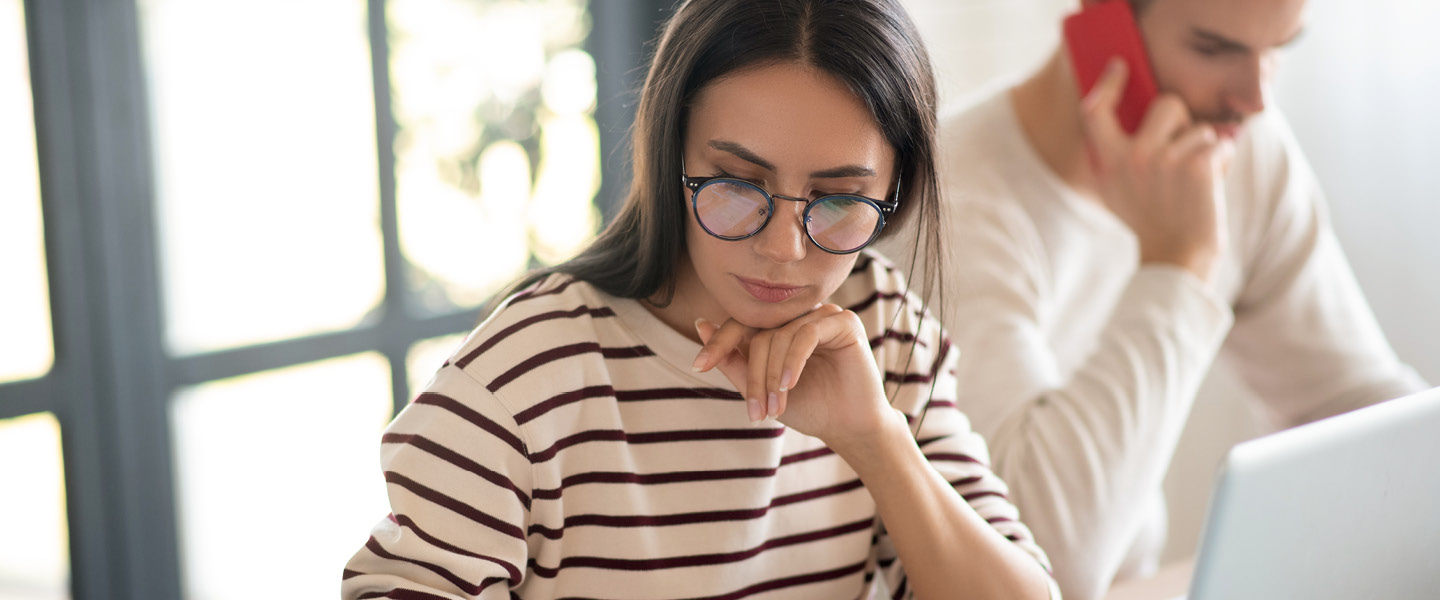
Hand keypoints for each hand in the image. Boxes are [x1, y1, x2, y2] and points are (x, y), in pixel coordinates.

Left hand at [692, 304, 892, 446]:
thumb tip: (701, 323)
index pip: (742, 324)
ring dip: (773, 376)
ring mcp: (822, 315)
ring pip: (781, 336)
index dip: (719, 343)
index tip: (699, 366)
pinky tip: (790, 385)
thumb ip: (733, 359)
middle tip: (756, 412)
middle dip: (755, 376)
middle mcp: (799, 316)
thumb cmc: (809, 407)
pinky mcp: (844, 321)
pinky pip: (807, 333)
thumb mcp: (762, 388)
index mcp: (779, 327)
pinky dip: (793, 361)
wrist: (848, 427)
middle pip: (760, 334)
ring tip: (776, 407)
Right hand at [1081, 58, 1234, 281]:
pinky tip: (1210, 190)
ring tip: (1195, 184)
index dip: (1107, 85)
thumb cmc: (1152, 225)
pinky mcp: (1196, 167)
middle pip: (1168, 104)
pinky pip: (1221, 146)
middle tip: (1183, 151)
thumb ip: (1121, 157)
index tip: (1120, 68)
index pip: (1095, 112)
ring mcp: (1164, 160)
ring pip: (1201, 129)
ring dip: (1206, 151)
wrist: (1174, 261)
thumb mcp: (1118, 191)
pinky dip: (1222, 165)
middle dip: (1185, 121)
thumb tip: (1145, 118)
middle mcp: (1131, 158)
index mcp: (1107, 163)